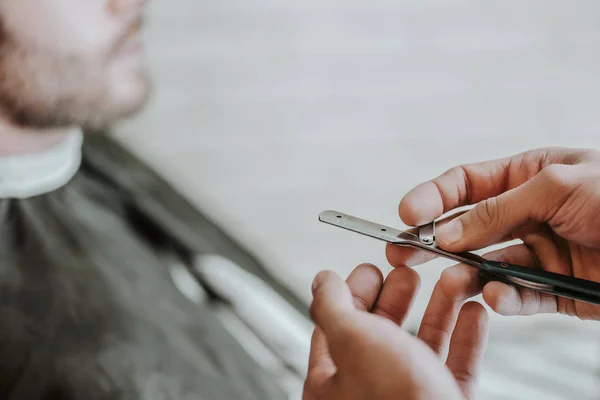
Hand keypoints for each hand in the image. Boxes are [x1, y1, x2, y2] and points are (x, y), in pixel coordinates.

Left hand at [303, 264, 487, 399]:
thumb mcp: (352, 341)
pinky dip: (467, 337)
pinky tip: (474, 313)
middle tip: (408, 273)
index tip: (371, 269)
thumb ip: (332, 307)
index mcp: (335, 381)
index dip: (353, 292)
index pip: (338, 326)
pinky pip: (457, 367)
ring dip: (438, 309)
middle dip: (395, 297)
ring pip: (423, 346)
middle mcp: (371, 392)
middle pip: (381, 334)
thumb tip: (321, 281)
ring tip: (449, 282)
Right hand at [388, 147, 599, 319]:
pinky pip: (519, 295)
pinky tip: (497, 295)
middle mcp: (527, 214)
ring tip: (453, 281)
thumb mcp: (557, 187)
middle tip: (401, 254)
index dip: (432, 196)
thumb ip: (495, 209)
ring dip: (466, 274)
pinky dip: (505, 298)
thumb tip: (443, 231)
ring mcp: (539, 252)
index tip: (406, 213)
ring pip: (486, 265)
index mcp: (528, 176)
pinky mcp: (554, 288)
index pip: (466, 184)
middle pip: (465, 227)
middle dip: (431, 241)